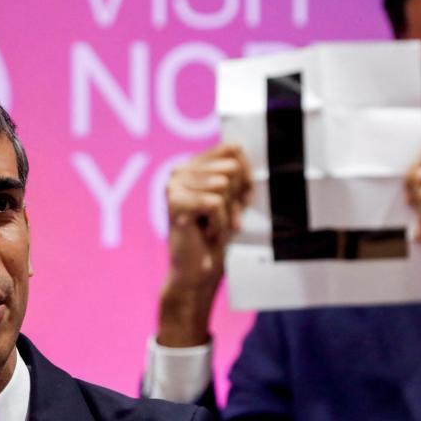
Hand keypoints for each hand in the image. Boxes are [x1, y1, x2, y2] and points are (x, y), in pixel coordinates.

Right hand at [158, 144, 252, 346]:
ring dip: (226, 214)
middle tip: (222, 221)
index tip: (240, 202)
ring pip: (223, 184)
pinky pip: (215, 202)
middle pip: (231, 168)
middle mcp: (180, 170)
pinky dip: (219, 223)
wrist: (198, 272)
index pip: (233, 150)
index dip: (246, 178)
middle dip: (235, 198)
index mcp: (194, 165)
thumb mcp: (234, 200)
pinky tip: (206, 234)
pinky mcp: (175, 202)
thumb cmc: (217, 236)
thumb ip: (237, 174)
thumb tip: (238, 148)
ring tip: (212, 228)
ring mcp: (174, 184)